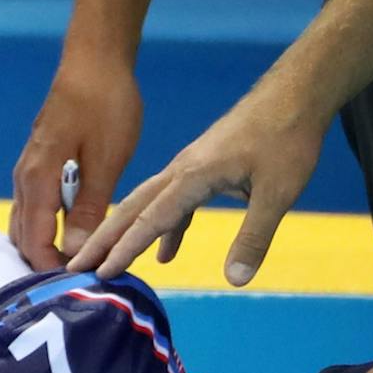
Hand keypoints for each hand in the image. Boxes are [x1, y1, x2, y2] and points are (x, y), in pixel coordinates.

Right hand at [10, 50, 143, 268]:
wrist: (94, 61)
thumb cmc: (105, 105)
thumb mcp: (107, 159)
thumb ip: (89, 207)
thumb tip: (77, 251)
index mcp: (37, 181)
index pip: (34, 241)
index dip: (52, 268)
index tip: (79, 285)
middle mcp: (24, 180)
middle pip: (22, 237)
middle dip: (44, 263)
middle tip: (80, 280)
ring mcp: (27, 171)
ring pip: (25, 223)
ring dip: (44, 245)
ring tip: (75, 261)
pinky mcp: (38, 164)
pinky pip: (32, 207)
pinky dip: (45, 227)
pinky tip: (71, 230)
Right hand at [71, 78, 327, 284]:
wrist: (298, 91)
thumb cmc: (289, 136)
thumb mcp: (279, 191)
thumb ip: (254, 237)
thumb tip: (235, 281)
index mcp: (192, 175)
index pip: (150, 220)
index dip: (124, 250)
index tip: (99, 275)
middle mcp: (181, 170)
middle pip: (132, 209)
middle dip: (103, 240)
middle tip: (75, 268)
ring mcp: (189, 167)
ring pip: (146, 205)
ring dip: (125, 234)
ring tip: (106, 262)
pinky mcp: (202, 167)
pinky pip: (172, 202)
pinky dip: (164, 228)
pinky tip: (166, 254)